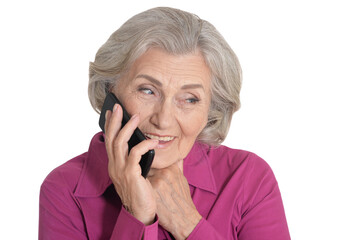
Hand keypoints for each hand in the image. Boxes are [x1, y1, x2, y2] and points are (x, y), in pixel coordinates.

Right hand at [105, 104, 158, 224]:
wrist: (141, 212)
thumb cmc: (142, 192)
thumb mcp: (137, 173)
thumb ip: (138, 159)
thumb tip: (148, 144)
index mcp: (114, 165)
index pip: (110, 141)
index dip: (110, 126)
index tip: (112, 113)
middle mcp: (114, 166)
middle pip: (111, 138)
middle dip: (114, 121)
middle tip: (118, 107)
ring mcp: (120, 170)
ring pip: (120, 143)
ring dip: (127, 128)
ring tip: (136, 117)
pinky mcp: (130, 174)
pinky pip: (135, 154)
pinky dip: (144, 145)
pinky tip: (153, 142)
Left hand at [148, 161, 201, 238]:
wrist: (183, 218)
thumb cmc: (182, 200)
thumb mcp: (182, 179)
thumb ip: (177, 165)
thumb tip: (175, 155)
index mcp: (172, 167)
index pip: (155, 158)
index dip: (151, 163)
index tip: (151, 169)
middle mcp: (165, 172)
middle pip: (147, 165)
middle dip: (146, 171)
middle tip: (148, 180)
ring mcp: (157, 181)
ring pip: (142, 173)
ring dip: (142, 179)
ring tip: (146, 187)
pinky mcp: (150, 191)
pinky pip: (141, 184)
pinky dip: (141, 187)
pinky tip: (144, 193)